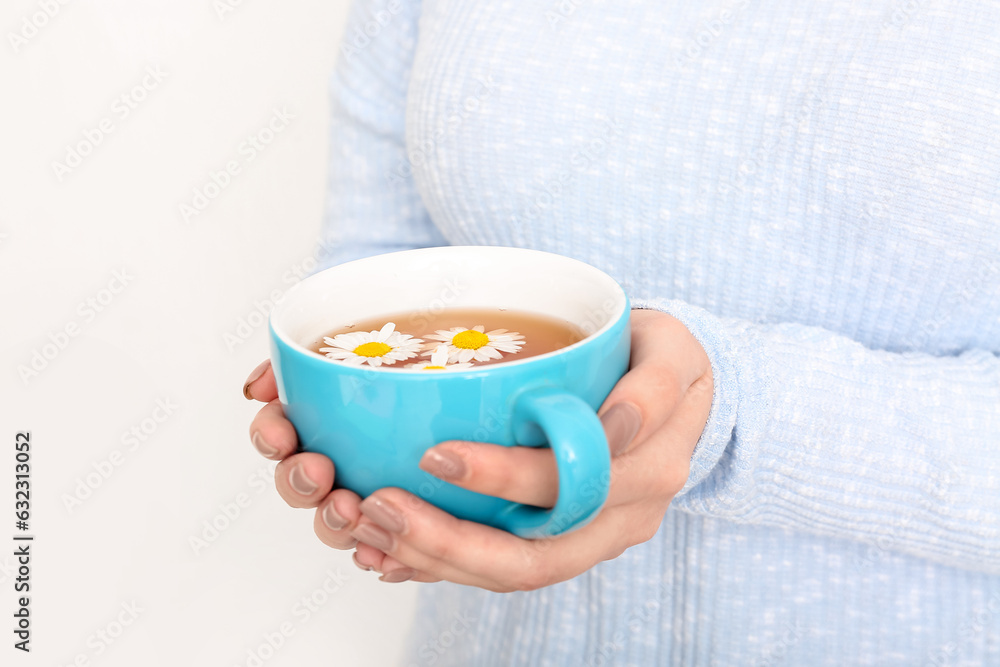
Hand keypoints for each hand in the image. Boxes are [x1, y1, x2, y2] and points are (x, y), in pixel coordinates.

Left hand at [243, 308, 712, 589]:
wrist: (677, 390)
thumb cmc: (663, 359)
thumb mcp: (675, 351)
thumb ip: (652, 388)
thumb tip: (609, 426)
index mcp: (651, 470)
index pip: (572, 488)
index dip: (504, 479)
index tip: (434, 453)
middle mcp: (621, 519)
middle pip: (530, 558)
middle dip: (446, 542)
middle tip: (374, 507)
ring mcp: (591, 537)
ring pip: (508, 573)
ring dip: (432, 558)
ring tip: (366, 529)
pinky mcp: (563, 539)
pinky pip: (502, 564)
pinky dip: (443, 563)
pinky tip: (389, 551)